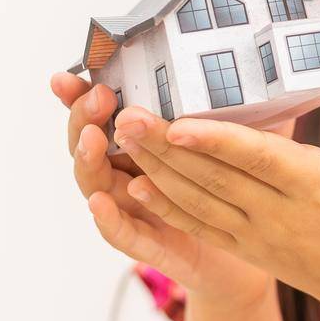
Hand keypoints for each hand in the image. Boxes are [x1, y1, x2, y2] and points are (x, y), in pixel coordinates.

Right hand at [50, 70, 292, 311]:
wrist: (248, 256)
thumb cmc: (240, 187)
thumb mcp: (238, 142)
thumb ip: (237, 110)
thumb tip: (253, 63)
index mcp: (143, 146)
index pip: (102, 116)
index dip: (80, 98)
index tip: (66, 78)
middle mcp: (129, 176)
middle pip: (91, 146)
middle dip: (85, 119)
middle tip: (97, 97)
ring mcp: (135, 212)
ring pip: (98, 185)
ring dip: (91, 160)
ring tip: (93, 137)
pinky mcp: (152, 246)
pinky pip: (125, 235)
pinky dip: (110, 219)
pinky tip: (100, 203)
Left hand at [113, 58, 319, 317]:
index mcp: (318, 186)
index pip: (260, 160)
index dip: (216, 142)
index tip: (177, 122)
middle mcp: (282, 214)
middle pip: (215, 178)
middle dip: (165, 146)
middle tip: (124, 113)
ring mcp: (261, 236)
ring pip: (199, 202)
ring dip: (156, 170)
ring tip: (120, 137)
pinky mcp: (249, 250)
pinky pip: (200, 228)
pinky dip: (167, 208)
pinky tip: (136, 185)